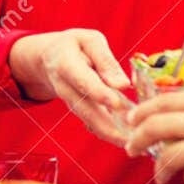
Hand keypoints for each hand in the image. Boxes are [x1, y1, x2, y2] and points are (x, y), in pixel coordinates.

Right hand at [9, 30, 133, 145]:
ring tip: (134, 143)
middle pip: (85, 110)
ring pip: (90, 121)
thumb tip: (123, 85)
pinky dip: (110, 133)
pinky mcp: (79, 111)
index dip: (98, 93)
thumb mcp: (90, 41)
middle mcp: (64, 87)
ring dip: (111, 134)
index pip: (82, 80)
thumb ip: (105, 61)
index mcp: (65, 64)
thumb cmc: (74, 46)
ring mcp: (70, 102)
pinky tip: (129, 140)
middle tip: (130, 137)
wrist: (49, 58)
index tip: (116, 103)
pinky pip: (94, 124)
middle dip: (108, 127)